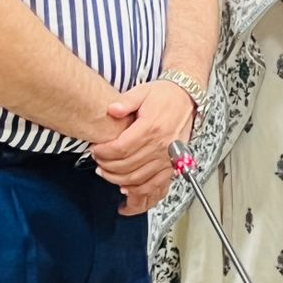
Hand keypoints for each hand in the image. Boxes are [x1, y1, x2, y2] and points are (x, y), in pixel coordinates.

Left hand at [91, 80, 196, 209]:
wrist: (187, 98)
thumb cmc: (165, 95)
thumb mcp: (142, 91)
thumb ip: (126, 101)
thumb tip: (111, 110)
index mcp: (151, 127)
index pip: (121, 148)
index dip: (104, 152)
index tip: (95, 149)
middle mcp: (161, 145)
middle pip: (127, 166)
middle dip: (107, 166)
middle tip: (98, 161)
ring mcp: (168, 157)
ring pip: (138, 179)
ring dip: (118, 180)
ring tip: (107, 173)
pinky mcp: (172, 165)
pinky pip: (155, 186)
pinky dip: (139, 192)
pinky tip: (127, 190)